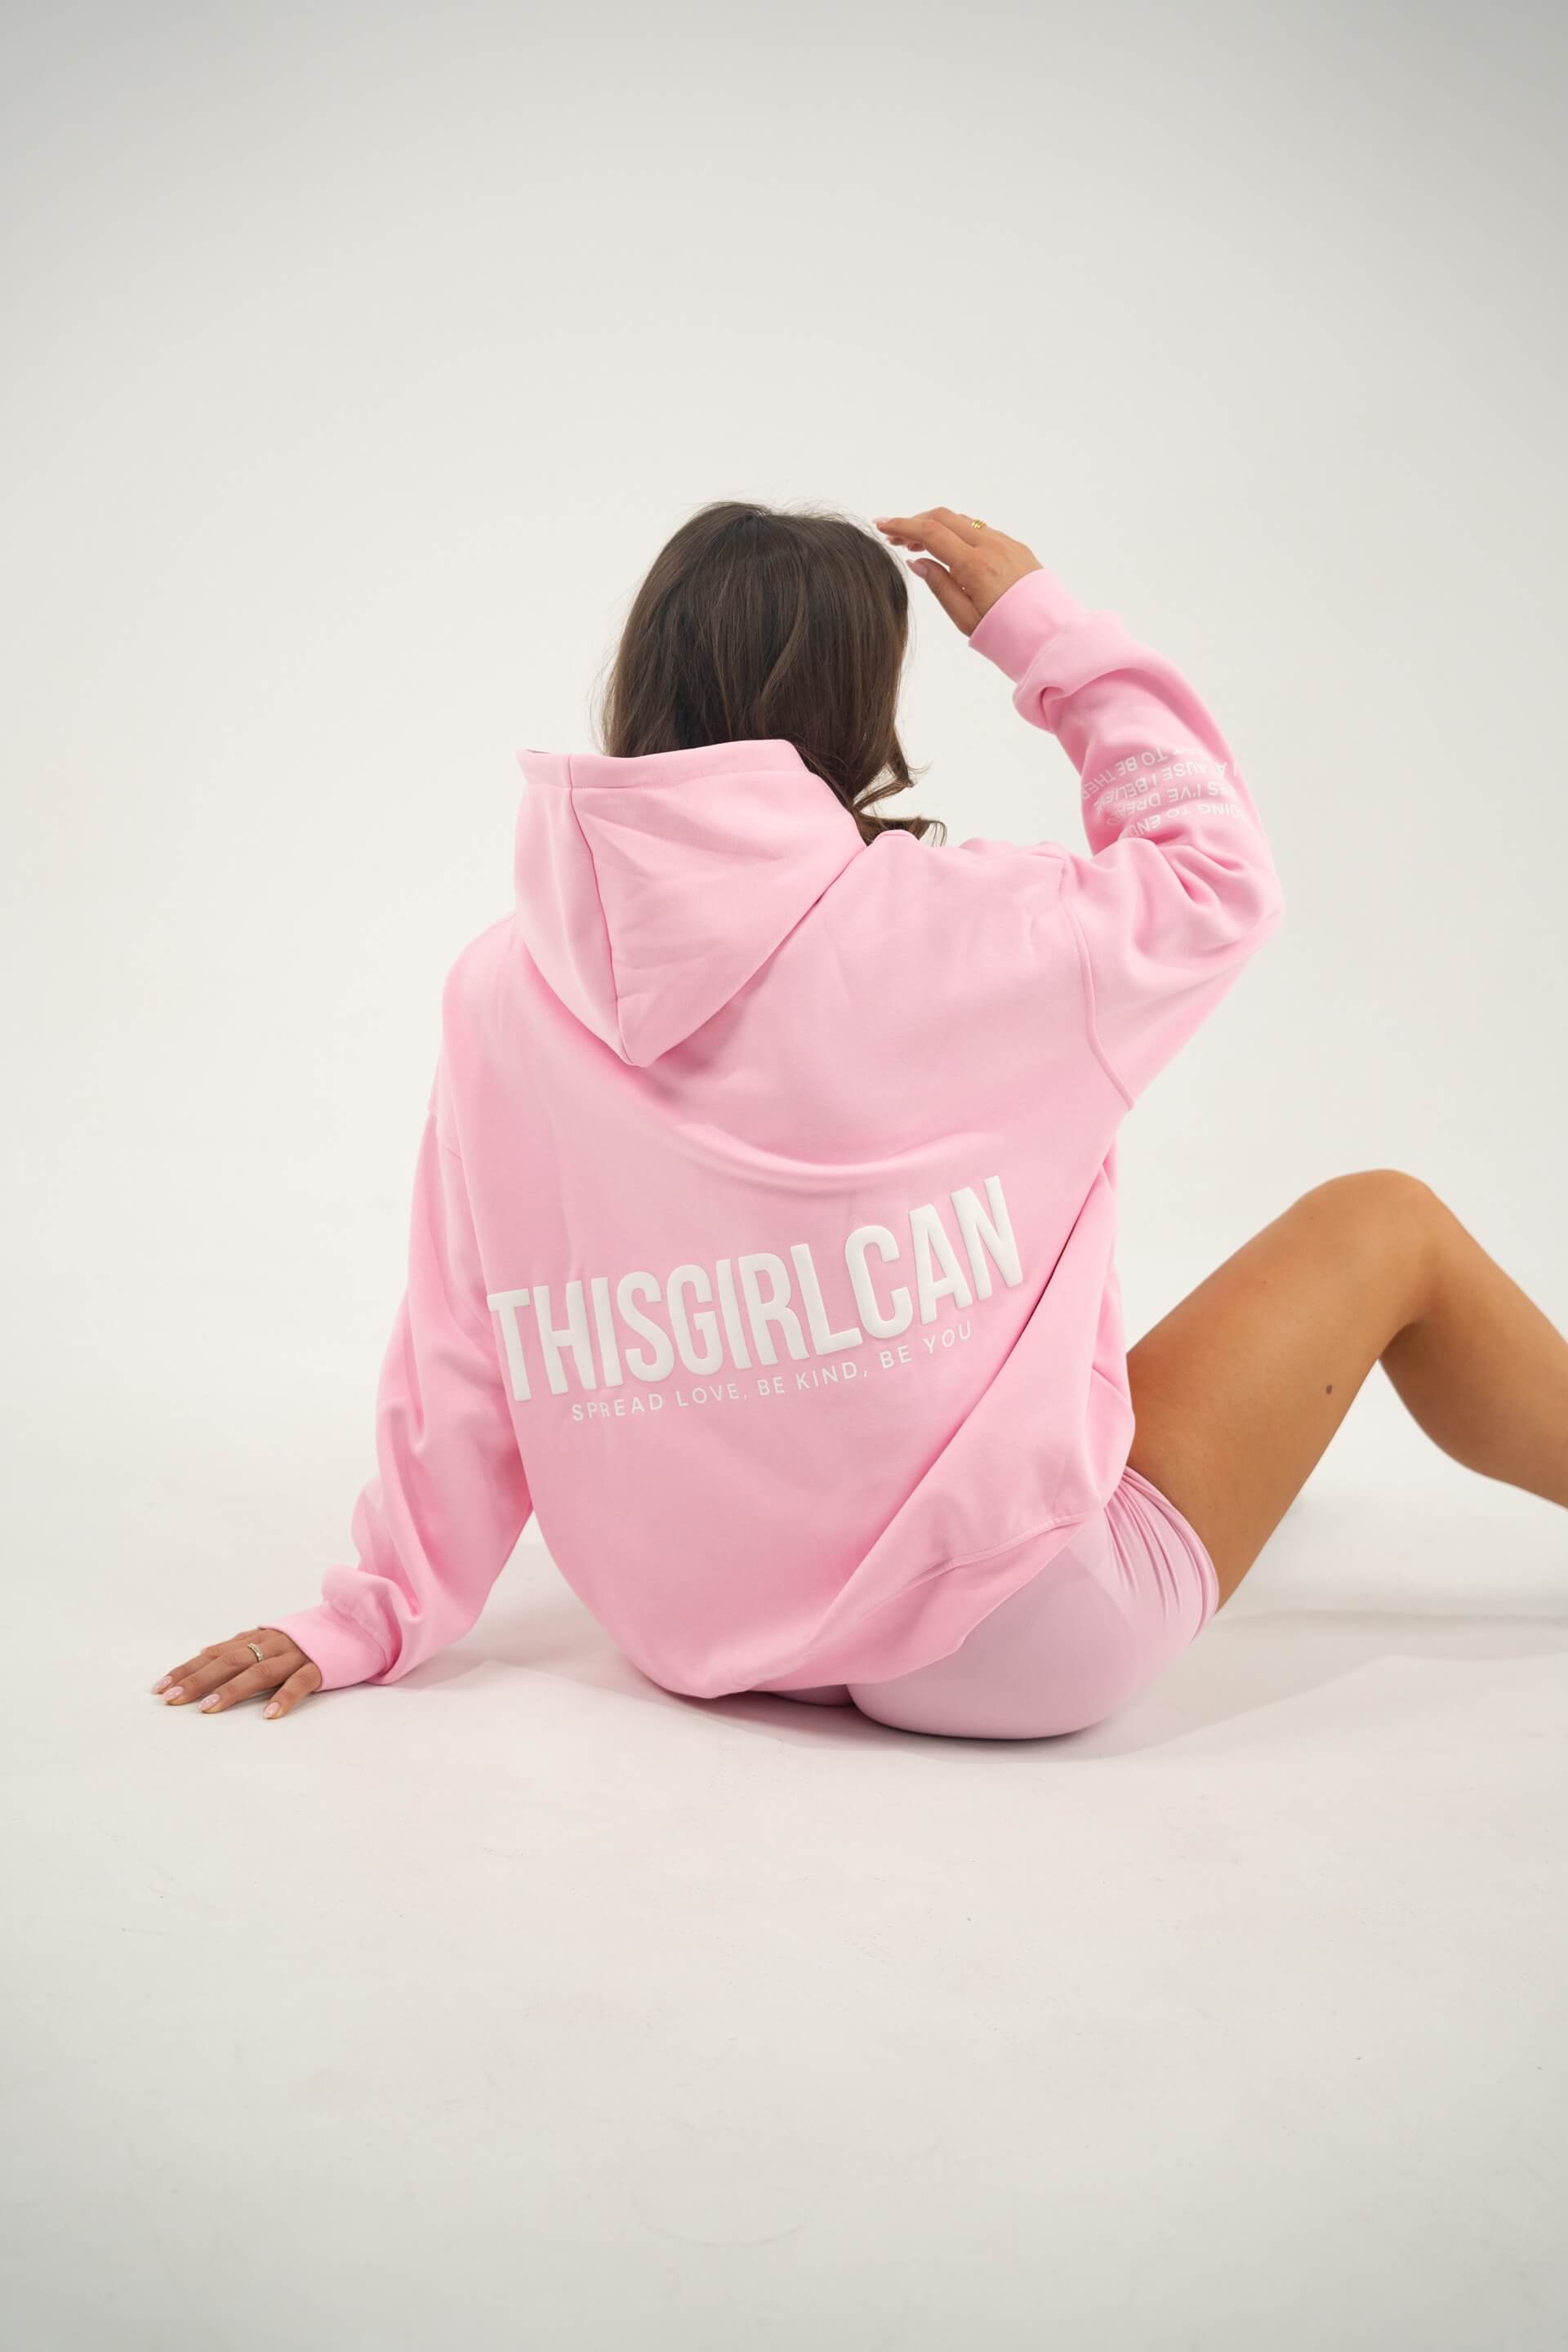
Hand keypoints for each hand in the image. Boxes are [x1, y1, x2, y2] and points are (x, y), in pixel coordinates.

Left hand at [150, 1627, 323, 1719]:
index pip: (215, 1654)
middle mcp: (272, 1643)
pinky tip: (269, 1715)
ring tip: (208, 1710)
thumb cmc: (308, 1638)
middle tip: (172, 1699)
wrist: (357, 1624)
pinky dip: (284, 1697)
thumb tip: (204, 1654)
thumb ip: (241, 1646)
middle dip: (198, 1680)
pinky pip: (300, 1682)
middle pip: (229, 1661)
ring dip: (231, 1690)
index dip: (187, 1670)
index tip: (160, 1687)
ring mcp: (296, 1654)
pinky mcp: (320, 1666)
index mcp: (258, 1638)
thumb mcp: (271, 1639)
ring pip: (259, 1671)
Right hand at [873, 507, 1041, 636]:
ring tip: (917, 545)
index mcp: (974, 564)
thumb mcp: (964, 618)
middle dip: (915, 522)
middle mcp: (991, 545)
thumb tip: (918, 562)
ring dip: (936, 526)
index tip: (881, 525)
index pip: (930, 533)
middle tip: (895, 538)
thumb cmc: (1007, 635)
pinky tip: (948, 550)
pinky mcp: (1016, 547)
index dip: (901, 526)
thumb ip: (939, 585)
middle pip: (944, 517)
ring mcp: (1006, 543)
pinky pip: (980, 530)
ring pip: (962, 521)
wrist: (1052, 635)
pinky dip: (957, 532)